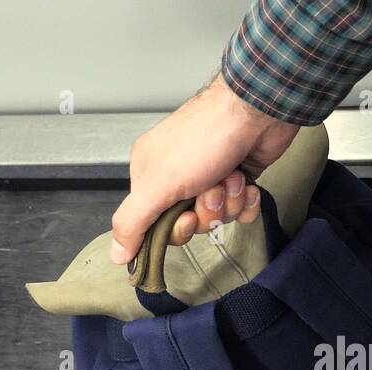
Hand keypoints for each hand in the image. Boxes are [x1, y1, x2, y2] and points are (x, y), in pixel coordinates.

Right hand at [110, 74, 299, 262]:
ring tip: (231, 176)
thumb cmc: (206, 137)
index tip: (188, 217)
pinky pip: (241, 209)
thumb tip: (116, 254)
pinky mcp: (237, 178)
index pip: (156, 224)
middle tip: (212, 189)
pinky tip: (246, 182)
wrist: (254, 112)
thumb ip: (133, 221)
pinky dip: (246, 199)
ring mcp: (210, 176)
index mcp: (150, 174)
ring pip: (219, 216)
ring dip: (229, 201)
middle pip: (191, 222)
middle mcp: (178, 176)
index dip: (178, 228)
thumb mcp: (159, 184)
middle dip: (208, 211)